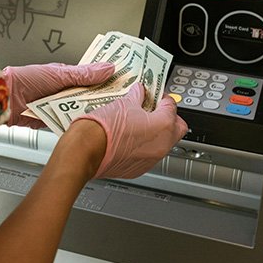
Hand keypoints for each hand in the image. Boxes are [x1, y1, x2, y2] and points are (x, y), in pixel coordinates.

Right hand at [0, 0, 33, 39]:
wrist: (13, 47)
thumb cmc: (19, 36)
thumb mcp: (20, 21)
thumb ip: (20, 9)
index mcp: (23, 14)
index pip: (15, 4)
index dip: (11, 8)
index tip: (11, 14)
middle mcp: (17, 16)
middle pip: (6, 9)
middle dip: (6, 16)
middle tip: (9, 21)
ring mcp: (10, 21)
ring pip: (1, 15)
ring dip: (2, 22)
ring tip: (6, 27)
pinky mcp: (4, 25)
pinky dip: (0, 26)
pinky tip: (4, 30)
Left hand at [3, 62, 114, 127]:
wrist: (3, 100)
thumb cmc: (26, 80)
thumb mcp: (59, 74)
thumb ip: (84, 74)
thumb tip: (108, 68)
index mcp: (67, 76)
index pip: (92, 78)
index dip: (107, 81)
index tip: (123, 83)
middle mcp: (64, 91)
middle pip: (89, 96)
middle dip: (102, 99)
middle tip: (120, 103)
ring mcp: (58, 106)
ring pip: (80, 110)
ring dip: (90, 113)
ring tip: (107, 116)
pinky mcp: (52, 120)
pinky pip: (69, 122)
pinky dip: (76, 124)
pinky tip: (88, 127)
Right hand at [73, 83, 188, 178]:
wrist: (86, 150)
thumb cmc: (104, 128)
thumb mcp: (124, 103)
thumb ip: (137, 97)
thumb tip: (140, 92)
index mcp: (163, 125)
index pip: (172, 107)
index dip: (163, 99)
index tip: (156, 96)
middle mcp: (162, 145)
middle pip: (177, 128)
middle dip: (169, 118)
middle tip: (154, 109)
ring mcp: (151, 160)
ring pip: (164, 144)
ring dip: (157, 133)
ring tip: (140, 123)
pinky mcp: (139, 169)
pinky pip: (149, 156)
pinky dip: (144, 147)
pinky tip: (130, 138)